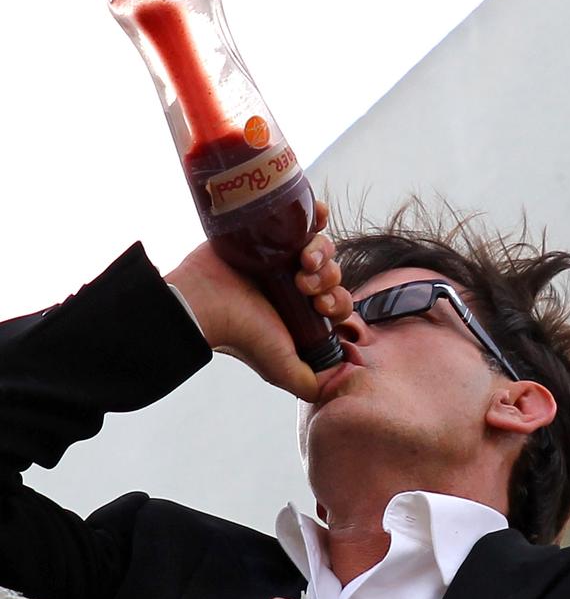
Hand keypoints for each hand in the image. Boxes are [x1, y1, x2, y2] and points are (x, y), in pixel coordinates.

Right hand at [164, 202, 351, 401]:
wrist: (203, 303)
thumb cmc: (240, 335)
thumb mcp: (281, 368)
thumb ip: (309, 382)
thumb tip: (335, 384)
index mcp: (301, 314)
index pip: (338, 303)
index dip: (338, 301)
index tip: (321, 305)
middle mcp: (294, 286)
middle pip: (333, 273)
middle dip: (328, 277)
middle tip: (305, 283)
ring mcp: (281, 258)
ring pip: (322, 247)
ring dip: (321, 252)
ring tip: (301, 260)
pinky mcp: (268, 232)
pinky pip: (305, 218)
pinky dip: (318, 214)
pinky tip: (318, 216)